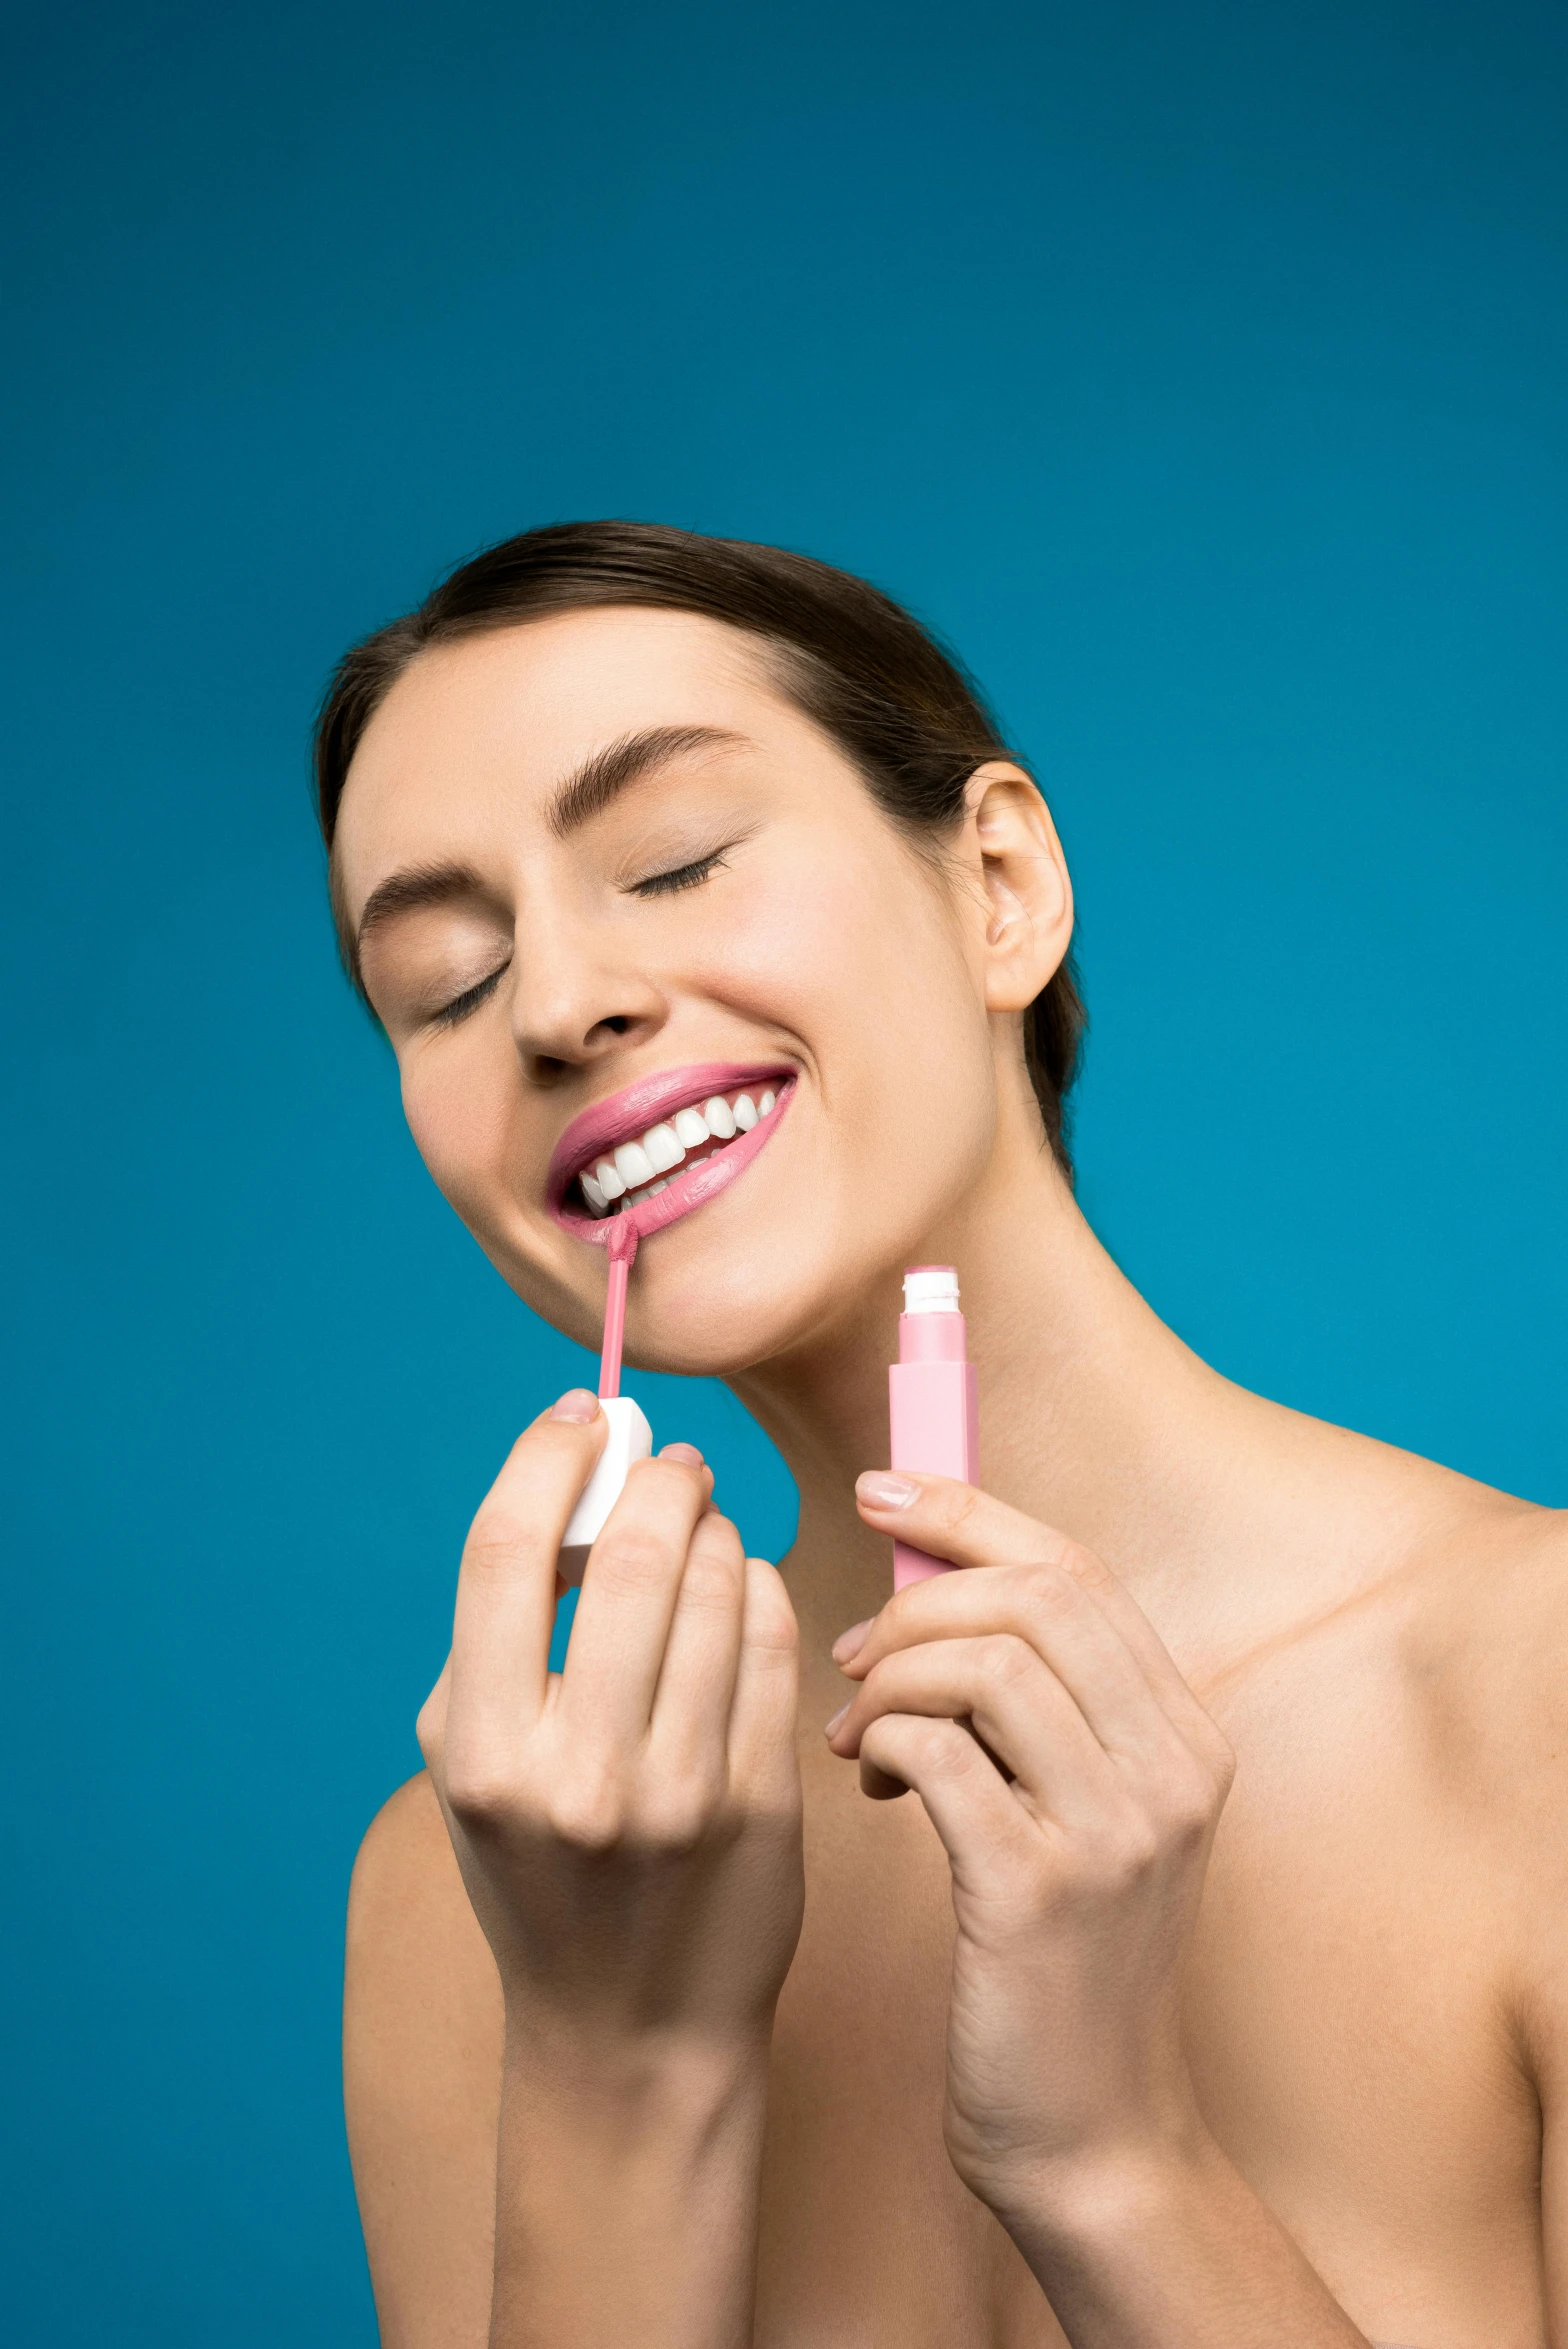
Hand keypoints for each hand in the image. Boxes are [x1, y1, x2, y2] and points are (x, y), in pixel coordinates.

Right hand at [416, 1390, 803, 2067]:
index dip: (546, 1458)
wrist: (627, 2028)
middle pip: (635, 1555)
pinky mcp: (764, 1802)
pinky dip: (760, 1588)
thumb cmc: (540, 1870)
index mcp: (483, 1753)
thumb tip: (569, 1482)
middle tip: (669, 1462)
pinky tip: (743, 1589)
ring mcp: (682, 1791)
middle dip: (659, 1478)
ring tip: (707, 1529)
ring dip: (717, 1530)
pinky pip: (775, 1639)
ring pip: (721, 1585)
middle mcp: (579, 1773)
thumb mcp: (472, 1761)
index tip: (580, 1416)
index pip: (503, 1553)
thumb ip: (499, 1629)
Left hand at [828, 1471, 1233, 2218]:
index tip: (882, 1492)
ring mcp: (1114, 1830)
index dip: (971, 1511)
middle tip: (855, 1650)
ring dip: (889, 1675)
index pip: (1078, 1569)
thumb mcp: (1080, 1816)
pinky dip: (880, 1739)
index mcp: (1185, 1736)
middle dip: (919, 1594)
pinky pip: (938, 1751)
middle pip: (1034, 1595)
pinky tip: (865, 1777)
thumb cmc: (1059, 1965)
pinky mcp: (1039, 1890)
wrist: (1091, 2137)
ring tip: (856, 1730)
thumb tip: (927, 1581)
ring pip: (982, 1661)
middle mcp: (1172, 1769)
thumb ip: (1035, 1706)